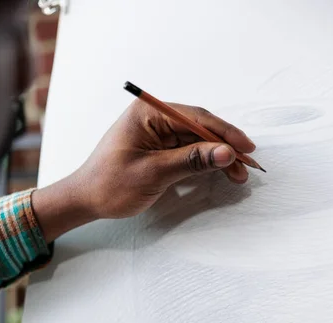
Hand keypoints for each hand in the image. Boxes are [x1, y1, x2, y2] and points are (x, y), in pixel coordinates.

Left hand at [32, 100, 255, 241]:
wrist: (85, 200)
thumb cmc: (110, 185)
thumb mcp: (154, 173)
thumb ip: (191, 161)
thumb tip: (226, 153)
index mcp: (148, 113)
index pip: (195, 117)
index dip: (224, 133)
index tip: (246, 147)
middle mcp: (154, 118)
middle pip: (199, 128)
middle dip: (224, 147)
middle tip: (247, 165)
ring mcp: (156, 134)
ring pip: (196, 141)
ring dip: (217, 157)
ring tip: (238, 174)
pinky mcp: (158, 149)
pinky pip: (186, 151)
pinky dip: (203, 163)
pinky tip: (220, 171)